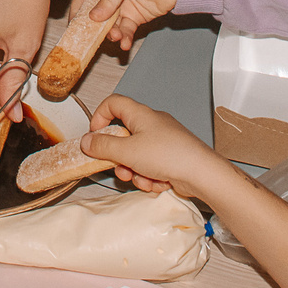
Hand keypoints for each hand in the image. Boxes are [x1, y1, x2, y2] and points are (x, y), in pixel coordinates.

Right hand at [71, 0, 178, 51]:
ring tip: (117, 37)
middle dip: (95, 29)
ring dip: (112, 34)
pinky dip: (125, 39)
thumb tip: (93, 17)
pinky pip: (126, 31)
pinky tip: (126, 43)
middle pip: (95, 17)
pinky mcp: (135, 18)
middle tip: (94, 39)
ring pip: (110, 27)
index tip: (72, 29)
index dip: (76, 13)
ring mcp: (123, 8)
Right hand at [82, 94, 232, 199]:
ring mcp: (162, 142)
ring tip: (144, 179)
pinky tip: (157, 183)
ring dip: (135, 172)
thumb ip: (102, 147)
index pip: (113, 104)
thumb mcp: (127, 152)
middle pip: (123, 137)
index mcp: (140, 114)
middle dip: (119, 158)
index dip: (99, 117)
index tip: (94, 136)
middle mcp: (152, 125)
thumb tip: (86, 142)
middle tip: (120, 167)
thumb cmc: (170, 155)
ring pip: (135, 156)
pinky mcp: (169, 158)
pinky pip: (149, 167)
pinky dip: (150, 177)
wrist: (201, 174)